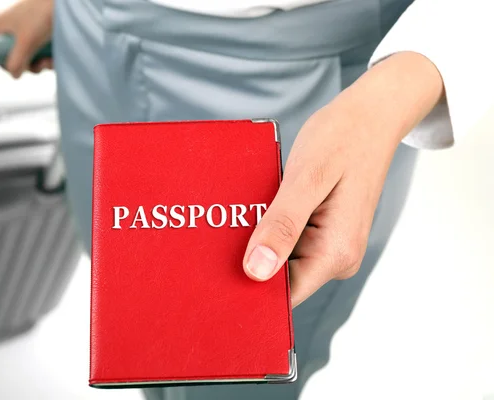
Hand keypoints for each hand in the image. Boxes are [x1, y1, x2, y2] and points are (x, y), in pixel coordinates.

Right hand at [0, 0, 53, 77]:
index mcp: (3, 25)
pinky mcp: (44, 32)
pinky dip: (50, 56)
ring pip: (33, 55)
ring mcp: (30, 30)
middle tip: (41, 64)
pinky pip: (44, 50)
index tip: (23, 69)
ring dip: (43, 63)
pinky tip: (57, 58)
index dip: (10, 64)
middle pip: (18, 56)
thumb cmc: (42, 14)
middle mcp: (14, 27)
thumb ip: (17, 61)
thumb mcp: (26, 41)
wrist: (67, 3)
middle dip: (32, 64)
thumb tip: (14, 75)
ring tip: (51, 61)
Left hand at [243, 52, 444, 307]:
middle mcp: (338, 257)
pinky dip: (269, 227)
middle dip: (250, 261)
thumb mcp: (306, 178)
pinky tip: (258, 207)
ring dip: (258, 241)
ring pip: (282, 259)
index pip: (285, 295)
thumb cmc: (342, 138)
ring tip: (239, 214)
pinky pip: (289, 240)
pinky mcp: (325, 232)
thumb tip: (256, 271)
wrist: (371, 115)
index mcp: (336, 252)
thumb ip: (282, 225)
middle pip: (281, 280)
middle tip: (221, 232)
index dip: (250, 289)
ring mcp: (332, 245)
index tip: (217, 275)